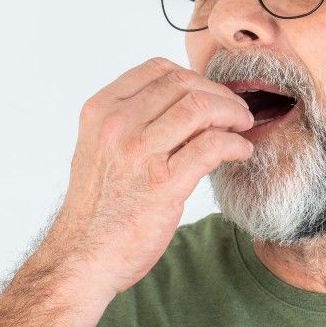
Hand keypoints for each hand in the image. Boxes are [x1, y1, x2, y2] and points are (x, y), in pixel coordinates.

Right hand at [45, 57, 253, 297]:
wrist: (83, 256)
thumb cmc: (96, 208)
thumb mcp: (100, 149)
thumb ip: (131, 122)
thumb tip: (182, 104)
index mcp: (100, 111)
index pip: (156, 70)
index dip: (193, 77)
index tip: (210, 94)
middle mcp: (117, 126)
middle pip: (183, 84)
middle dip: (219, 93)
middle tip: (236, 111)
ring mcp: (138, 153)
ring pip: (200, 108)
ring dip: (232, 113)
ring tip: (242, 126)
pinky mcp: (163, 184)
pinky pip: (212, 146)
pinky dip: (235, 143)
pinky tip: (241, 151)